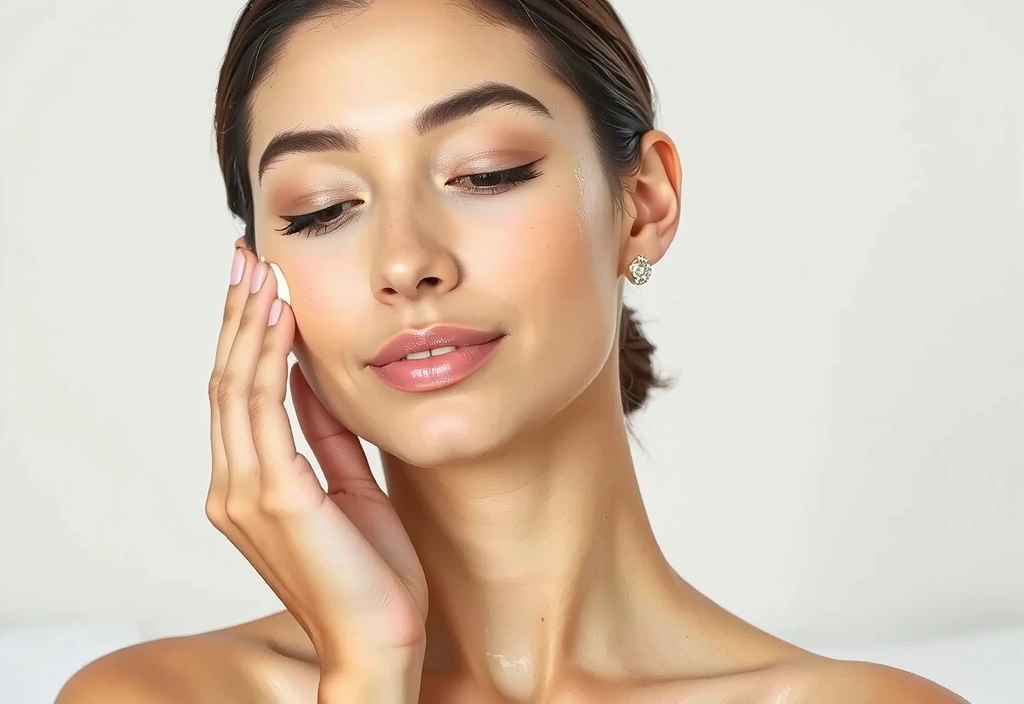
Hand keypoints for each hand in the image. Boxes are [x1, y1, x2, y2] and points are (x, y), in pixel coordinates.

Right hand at [206, 248, 427, 684]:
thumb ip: (323, 435)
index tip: (258, 286)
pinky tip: (285, 321)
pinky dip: (271, 360)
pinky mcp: (279, 499)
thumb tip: (312, 378)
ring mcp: (248, 494)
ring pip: (237, 388)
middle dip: (238, 316)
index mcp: (249, 486)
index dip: (244, 336)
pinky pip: (267, 412)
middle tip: (246, 258)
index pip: (238, 395)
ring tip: (262, 273)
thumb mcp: (347, 487)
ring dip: (250, 325)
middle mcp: (234, 487)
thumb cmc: (370, 573)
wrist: (380, 640)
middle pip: (227, 382)